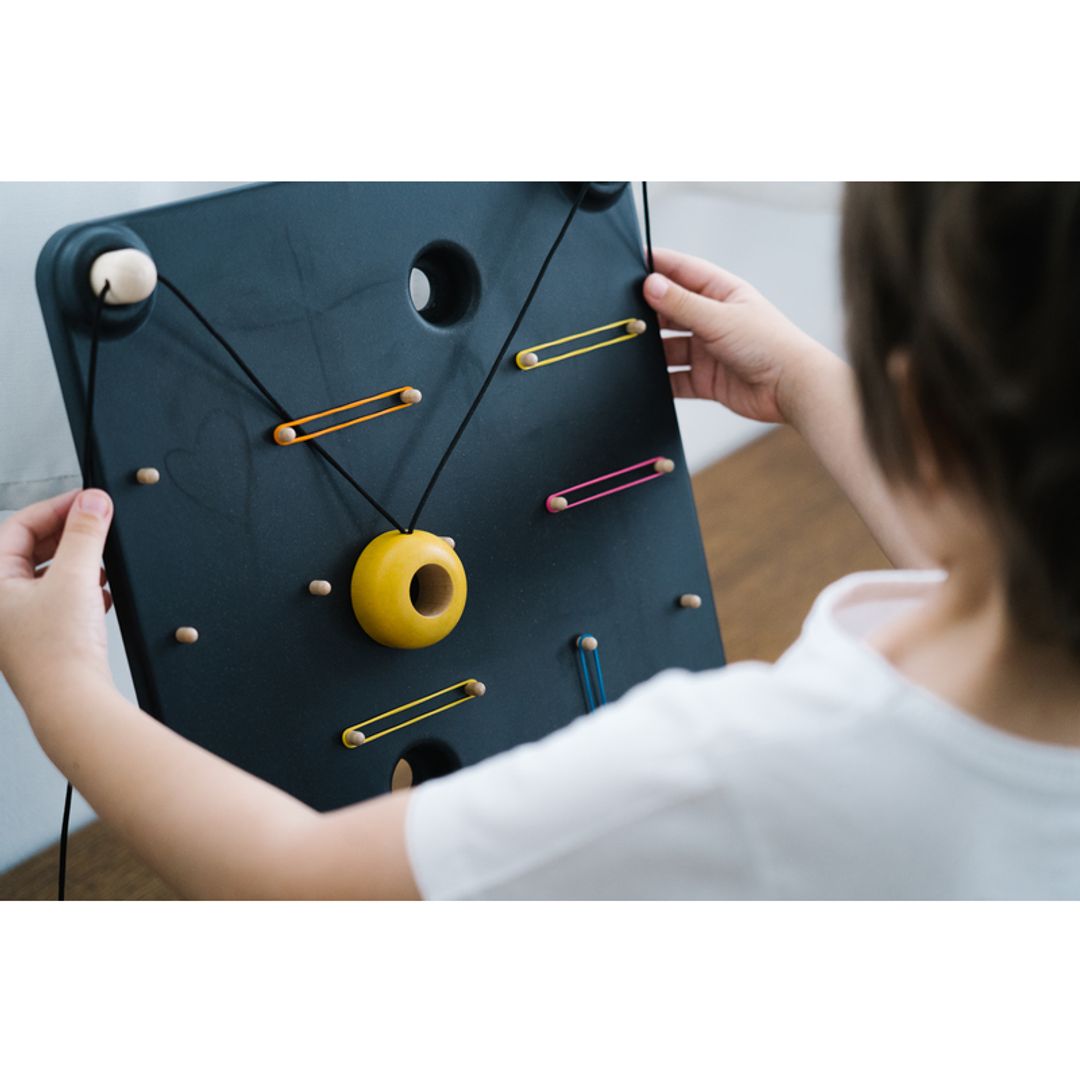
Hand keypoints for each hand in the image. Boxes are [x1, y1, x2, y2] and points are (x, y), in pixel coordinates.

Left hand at [0, 488, 115, 708]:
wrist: (71, 703)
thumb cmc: (56, 653)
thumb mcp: (76, 577)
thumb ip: (86, 534)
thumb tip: (93, 502)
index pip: (17, 525)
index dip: (56, 507)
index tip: (87, 499)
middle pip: (30, 548)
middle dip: (67, 534)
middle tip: (98, 521)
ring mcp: (17, 621)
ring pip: (45, 574)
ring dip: (77, 561)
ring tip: (101, 557)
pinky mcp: (41, 637)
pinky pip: (59, 599)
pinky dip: (82, 588)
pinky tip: (101, 592)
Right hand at [643, 248, 830, 426]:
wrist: (791, 389)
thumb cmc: (771, 345)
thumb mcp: (721, 318)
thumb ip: (682, 303)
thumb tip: (651, 284)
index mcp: (721, 293)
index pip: (682, 271)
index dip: (657, 265)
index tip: (630, 263)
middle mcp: (712, 319)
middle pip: (669, 311)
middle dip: (648, 313)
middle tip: (623, 314)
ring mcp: (707, 350)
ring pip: (667, 347)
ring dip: (651, 350)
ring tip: (631, 347)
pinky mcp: (705, 379)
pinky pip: (674, 378)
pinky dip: (659, 380)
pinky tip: (645, 378)